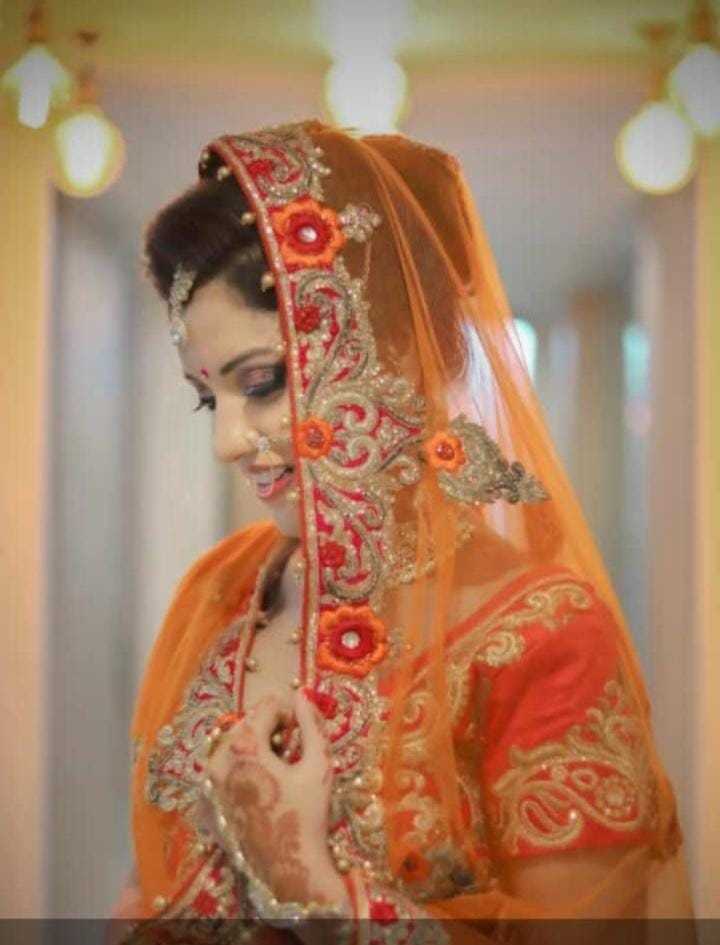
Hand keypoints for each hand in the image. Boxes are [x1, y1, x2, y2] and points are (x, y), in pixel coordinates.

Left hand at [205, 690, 348, 908]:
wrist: (288, 870)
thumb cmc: (307, 816)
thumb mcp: (319, 765)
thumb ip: (313, 725)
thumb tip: (304, 696)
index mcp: (245, 747)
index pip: (266, 706)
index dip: (289, 714)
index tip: (301, 736)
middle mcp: (218, 760)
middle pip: (246, 724)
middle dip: (270, 731)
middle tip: (290, 755)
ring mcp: (209, 783)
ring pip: (232, 746)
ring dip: (255, 749)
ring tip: (276, 772)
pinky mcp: (207, 803)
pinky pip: (222, 770)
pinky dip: (240, 769)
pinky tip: (260, 789)